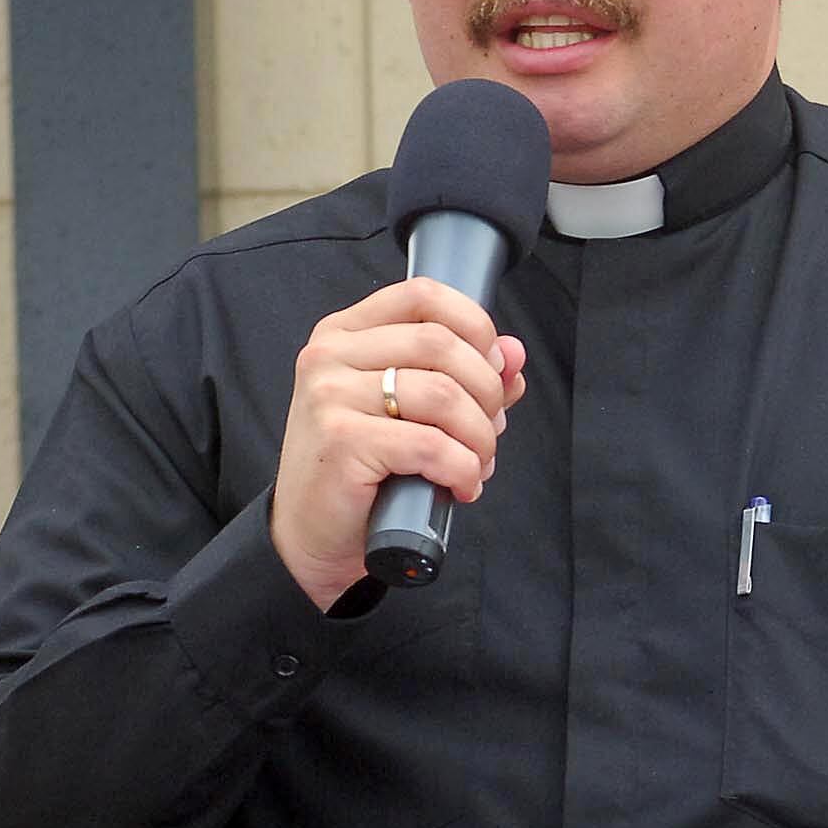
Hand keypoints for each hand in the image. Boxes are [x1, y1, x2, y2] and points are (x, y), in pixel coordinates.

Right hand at [269, 279, 527, 609]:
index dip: (476, 326)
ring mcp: (329, 395)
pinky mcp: (340, 441)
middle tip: (489, 430)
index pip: (424, 295)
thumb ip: (464, 375)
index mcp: (346, 333)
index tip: (493, 370)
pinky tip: (462, 486)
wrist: (313, 532)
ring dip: (479, 435)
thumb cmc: (364, 467)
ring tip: (478, 462)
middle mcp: (330, 355)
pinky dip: (463, 468)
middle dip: (486, 391)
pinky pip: (430, 445)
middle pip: (442, 344)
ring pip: (442, 394)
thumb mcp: (413, 410)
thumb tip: (515, 352)